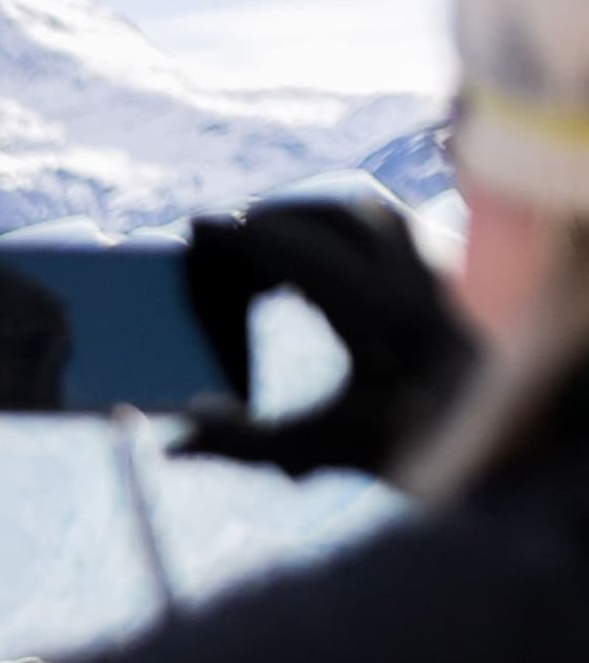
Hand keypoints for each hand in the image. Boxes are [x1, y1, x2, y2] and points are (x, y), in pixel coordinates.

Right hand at [177, 201, 473, 478]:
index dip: (240, 234)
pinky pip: (393, 227)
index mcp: (376, 319)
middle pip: (330, 216)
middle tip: (225, 229)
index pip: (298, 250)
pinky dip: (349, 225)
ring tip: (270, 231)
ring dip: (313, 212)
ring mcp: (433, 276)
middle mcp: (410, 285)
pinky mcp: (443, 278)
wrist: (488, 447)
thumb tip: (174, 441)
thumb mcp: (311, 452)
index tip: (198, 226)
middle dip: (271, 215)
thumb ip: (238, 445)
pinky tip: (322, 247)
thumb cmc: (397, 451)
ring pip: (368, 210)